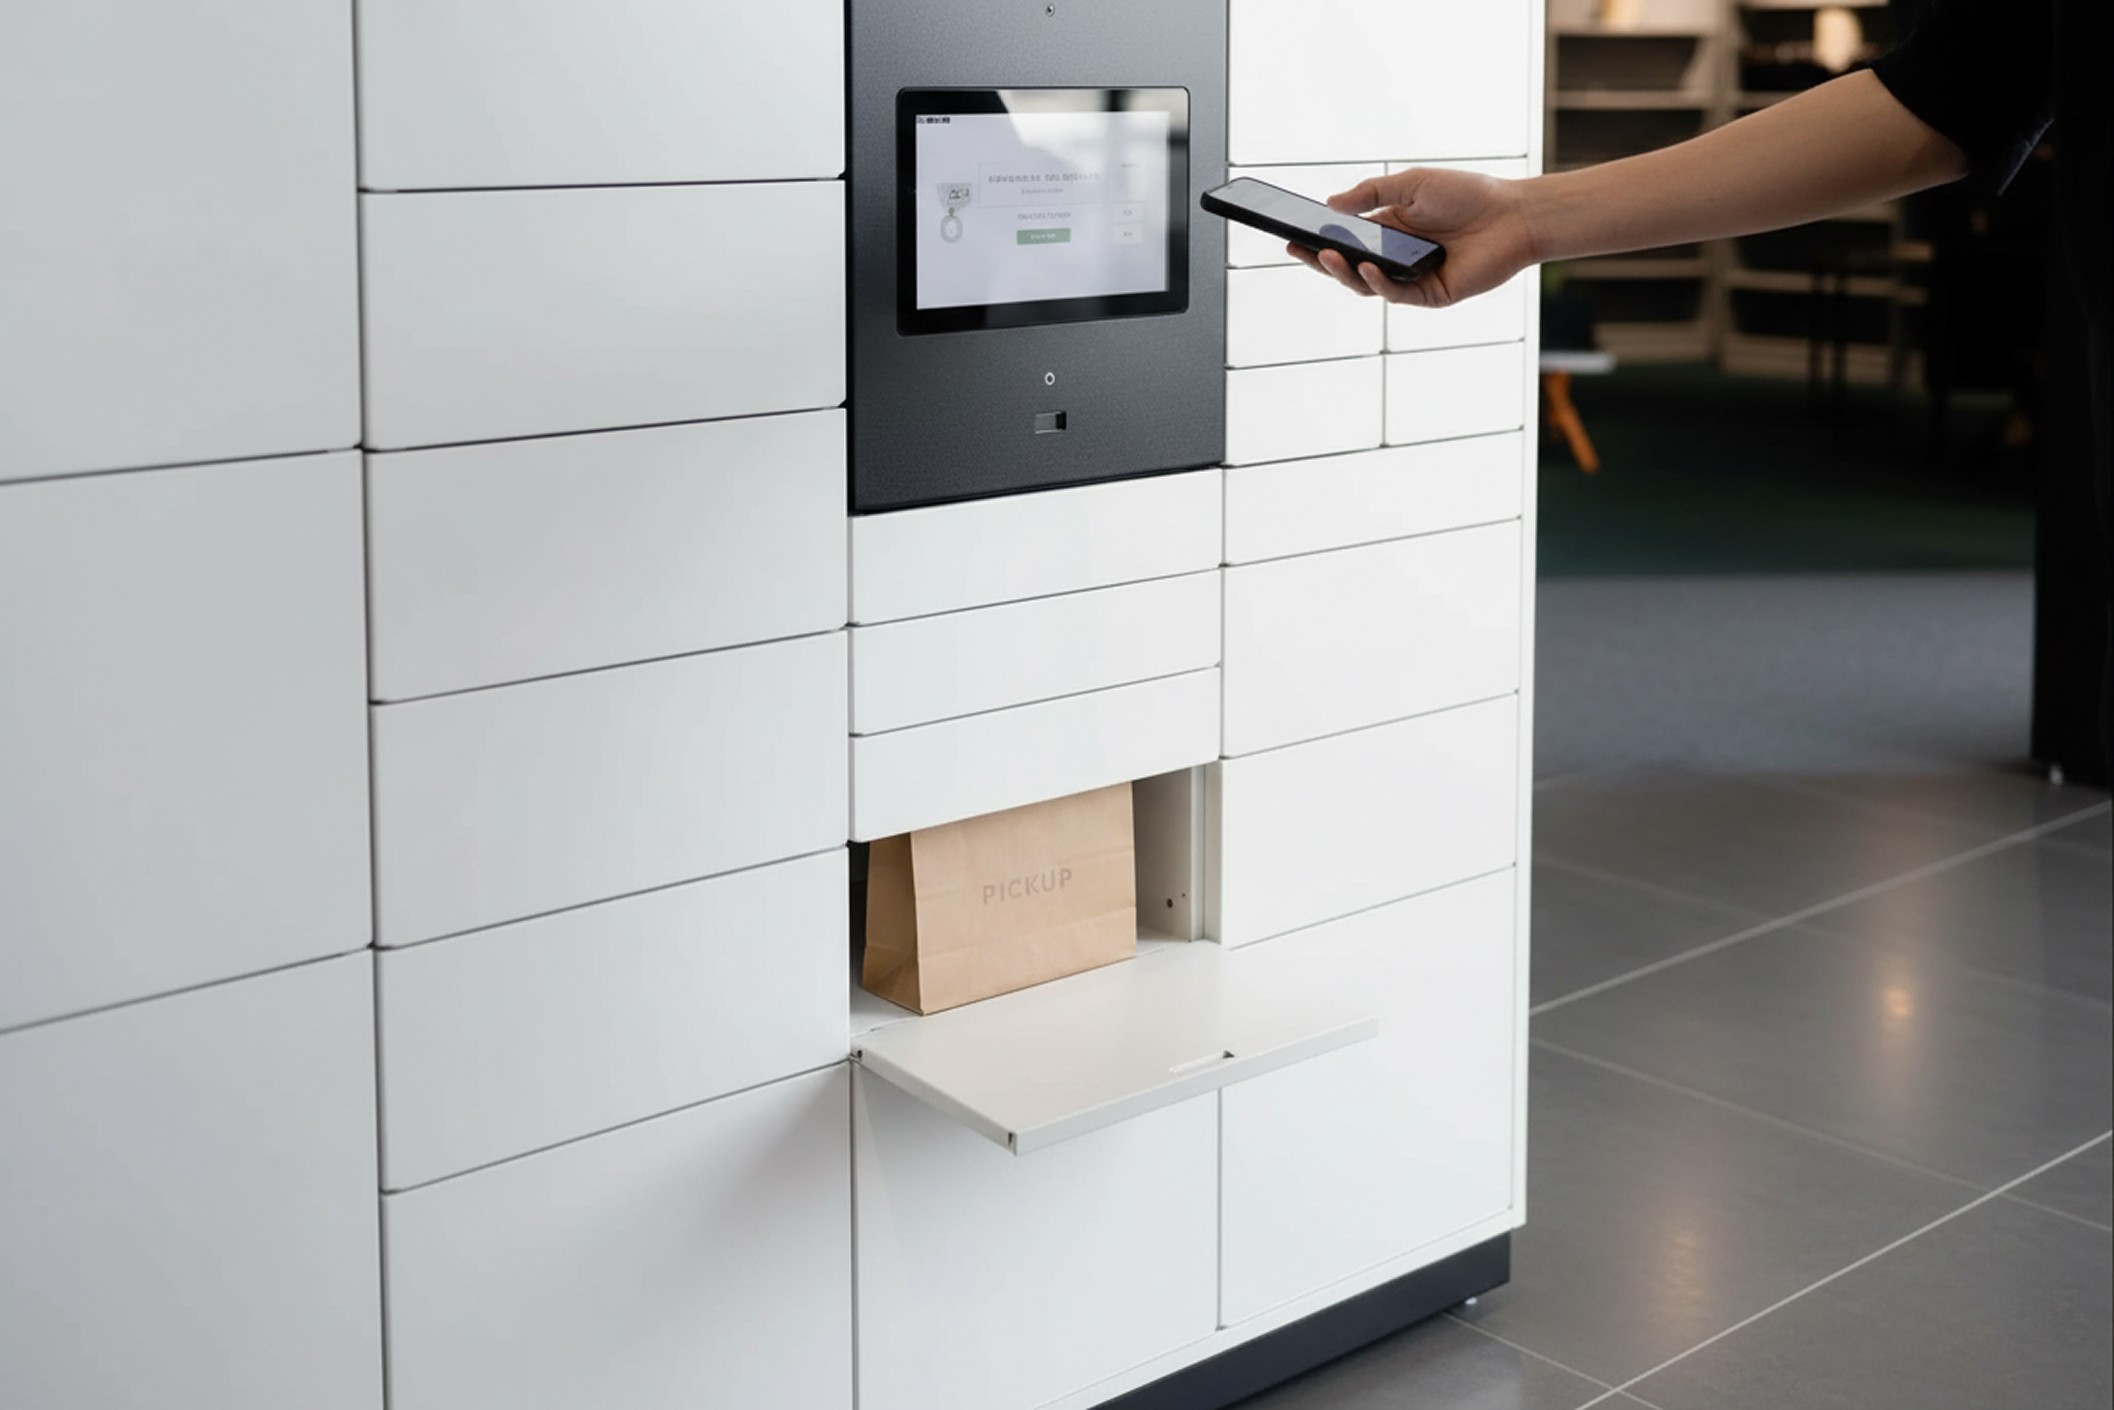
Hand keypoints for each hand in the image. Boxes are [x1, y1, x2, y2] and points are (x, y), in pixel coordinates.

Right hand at [1289, 168, 1537, 307]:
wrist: (1512, 214)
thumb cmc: (1467, 194)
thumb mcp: (1411, 184)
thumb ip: (1371, 193)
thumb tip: (1329, 205)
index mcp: (1389, 230)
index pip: (1345, 241)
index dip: (1317, 240)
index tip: (1290, 234)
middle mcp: (1396, 257)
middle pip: (1348, 266)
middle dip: (1320, 260)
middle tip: (1296, 249)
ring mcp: (1411, 278)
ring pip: (1366, 284)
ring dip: (1344, 272)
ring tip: (1327, 255)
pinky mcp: (1430, 295)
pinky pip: (1396, 293)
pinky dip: (1379, 282)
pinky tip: (1369, 267)